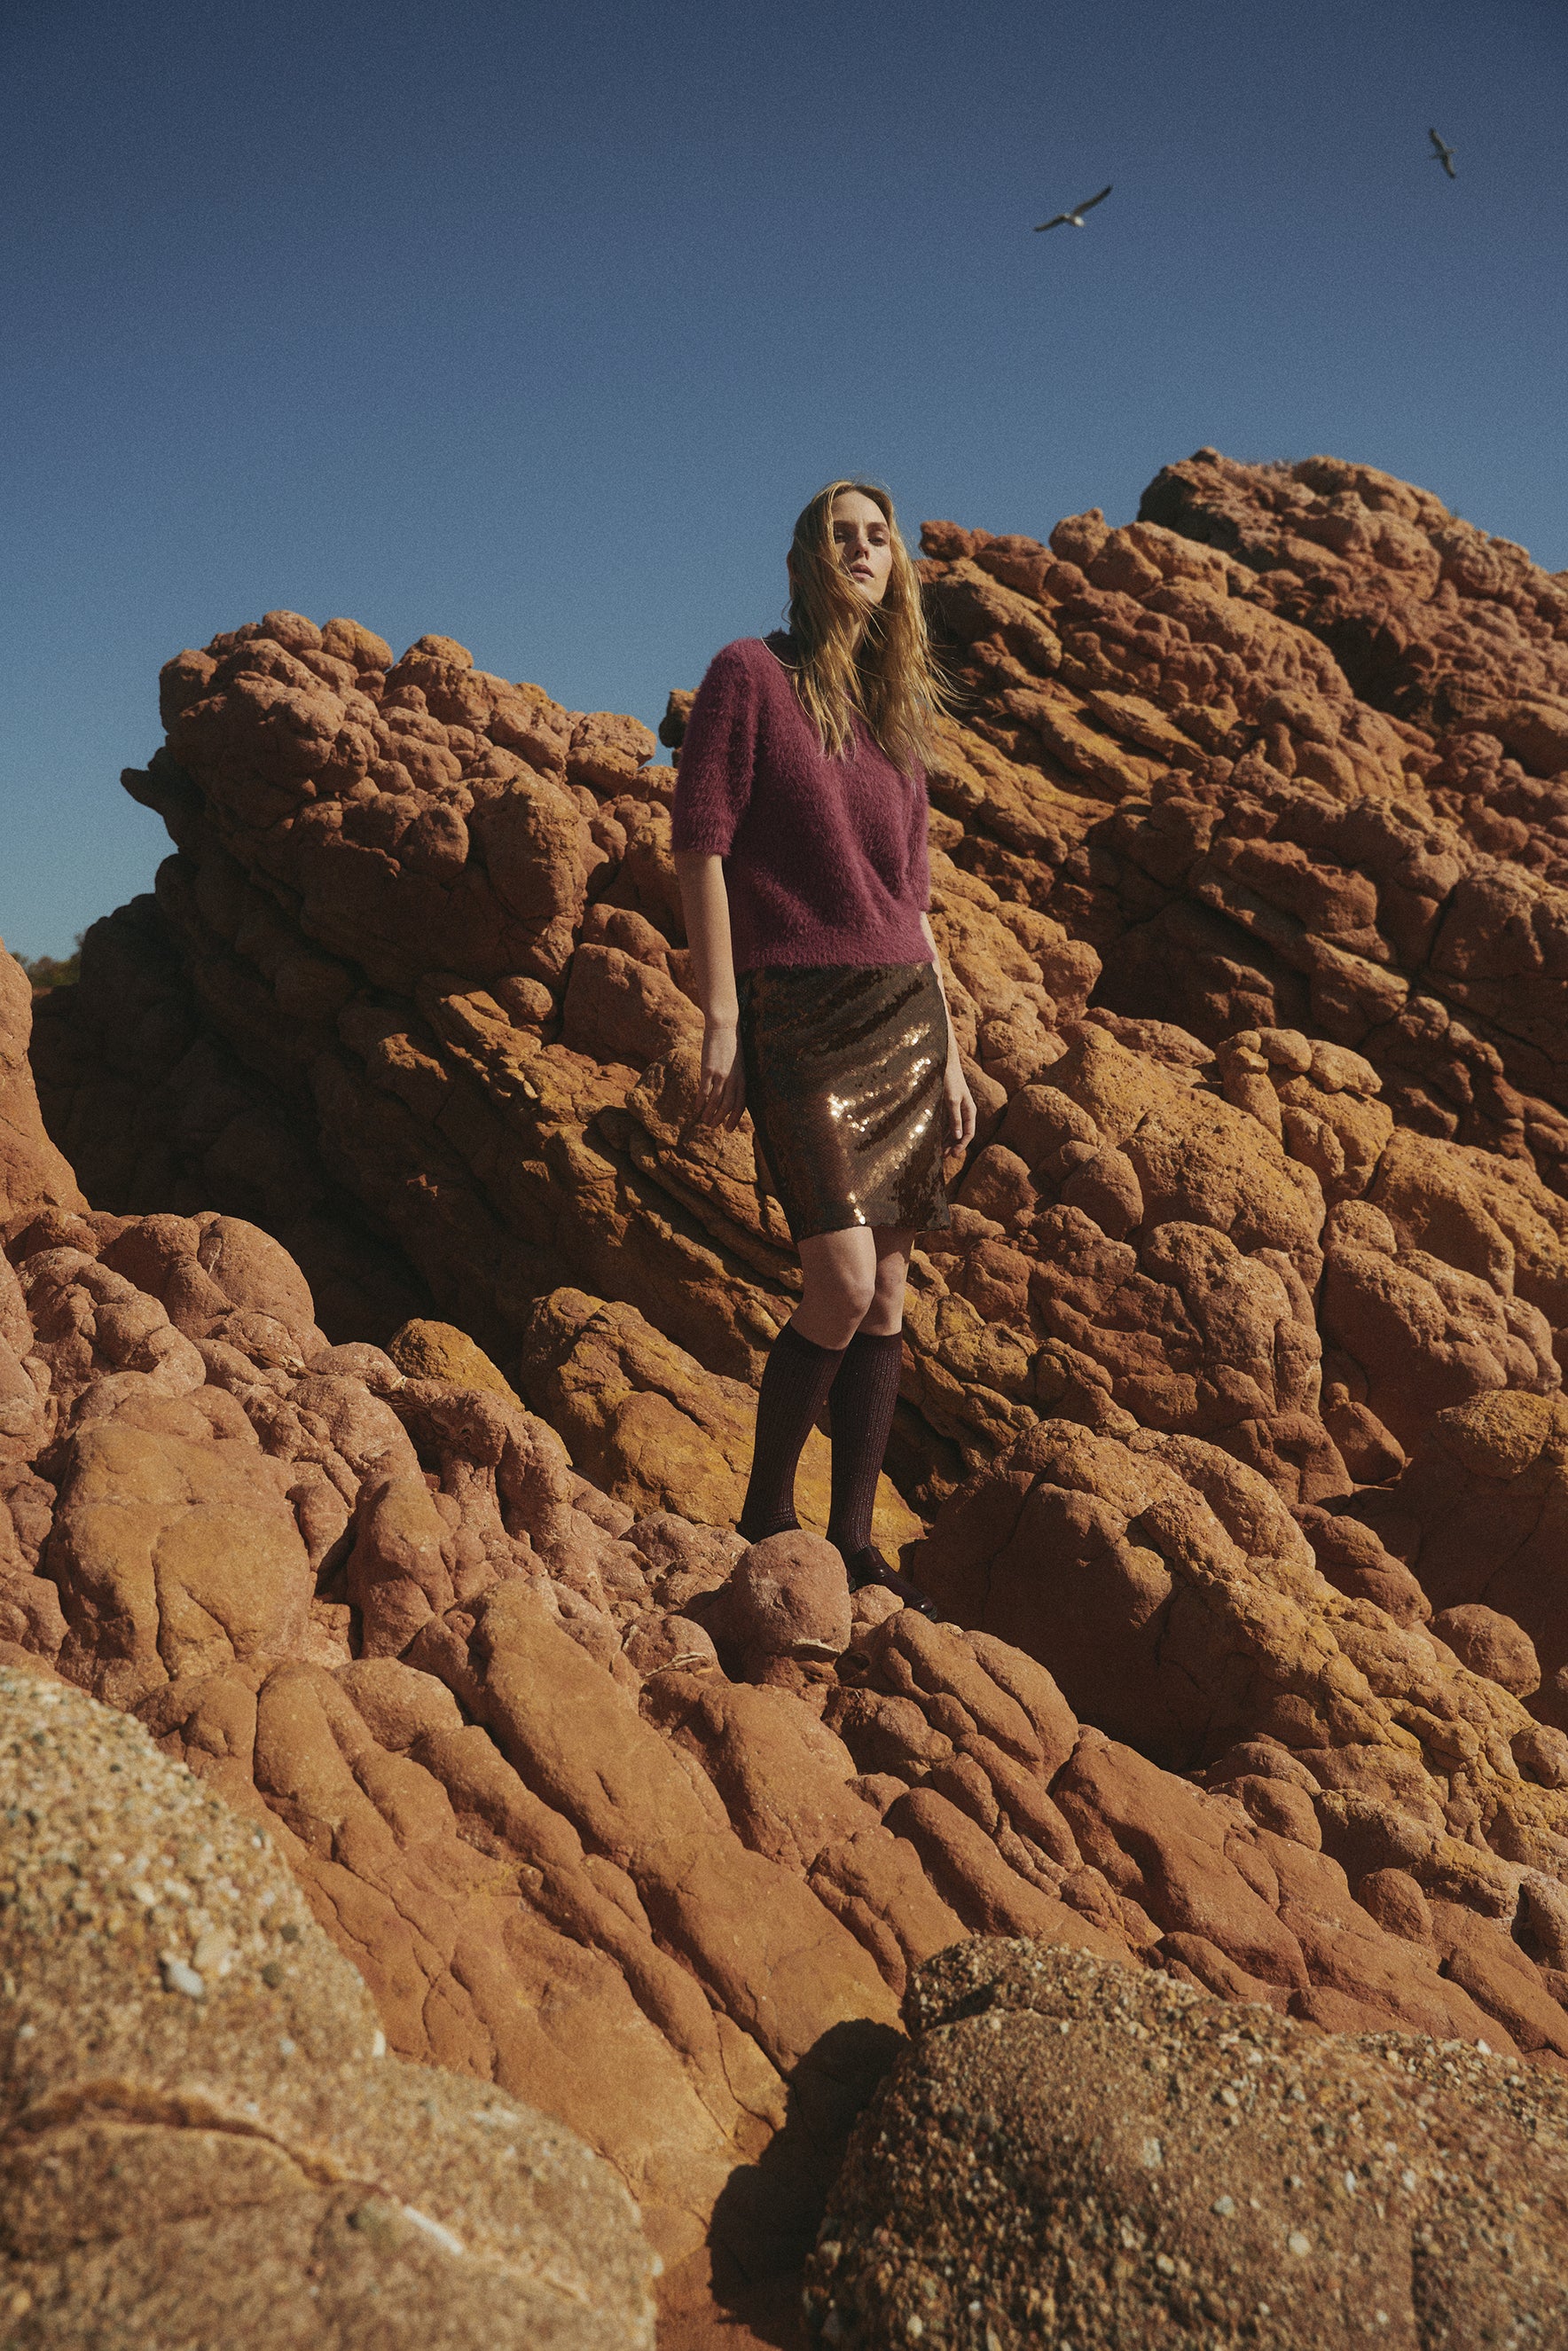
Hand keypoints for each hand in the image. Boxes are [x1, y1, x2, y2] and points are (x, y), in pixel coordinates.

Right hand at [696, 1015, 745, 1129]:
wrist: (724, 1026)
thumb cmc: (732, 1045)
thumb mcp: (739, 1064)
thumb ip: (737, 1079)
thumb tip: (731, 1094)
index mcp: (743, 1078)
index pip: (740, 1104)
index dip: (734, 1118)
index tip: (728, 1129)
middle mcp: (733, 1079)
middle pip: (727, 1106)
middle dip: (720, 1119)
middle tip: (712, 1126)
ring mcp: (721, 1075)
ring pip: (715, 1101)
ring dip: (709, 1113)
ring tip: (703, 1120)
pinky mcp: (708, 1069)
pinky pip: (704, 1091)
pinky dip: (700, 1102)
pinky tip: (696, 1108)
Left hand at [943, 1046, 976, 1151]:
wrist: (943, 1062)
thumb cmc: (949, 1079)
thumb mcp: (952, 1100)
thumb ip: (955, 1118)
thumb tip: (958, 1137)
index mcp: (970, 1110)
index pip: (969, 1133)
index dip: (962, 1145)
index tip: (953, 1155)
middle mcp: (964, 1111)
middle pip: (961, 1133)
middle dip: (954, 1146)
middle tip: (943, 1157)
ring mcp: (956, 1109)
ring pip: (953, 1130)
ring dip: (947, 1141)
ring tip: (939, 1152)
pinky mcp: (947, 1106)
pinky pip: (947, 1124)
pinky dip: (943, 1132)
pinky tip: (936, 1139)